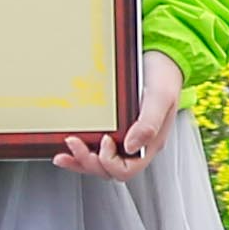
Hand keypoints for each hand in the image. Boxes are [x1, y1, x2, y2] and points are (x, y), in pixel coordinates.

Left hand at [59, 52, 184, 178]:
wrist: (162, 59)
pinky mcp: (115, 130)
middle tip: (74, 142)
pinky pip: (96, 150)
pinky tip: (69, 147)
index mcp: (150, 143)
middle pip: (109, 170)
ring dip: (80, 161)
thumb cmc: (164, 76)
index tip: (104, 140)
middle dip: (88, 161)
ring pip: (100, 164)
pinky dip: (80, 152)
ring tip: (65, 152)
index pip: (127, 169)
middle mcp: (137, 145)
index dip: (110, 161)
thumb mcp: (160, 98)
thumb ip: (148, 124)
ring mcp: (125, 139)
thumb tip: (131, 146)